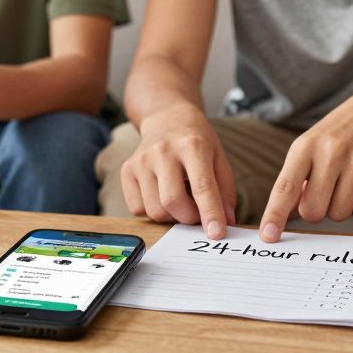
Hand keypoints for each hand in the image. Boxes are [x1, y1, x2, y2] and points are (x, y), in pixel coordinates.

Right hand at [121, 104, 236, 239]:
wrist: (166, 118)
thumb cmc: (196, 140)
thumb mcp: (219, 157)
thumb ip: (225, 190)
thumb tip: (226, 221)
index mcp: (192, 145)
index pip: (202, 186)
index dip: (210, 213)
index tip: (216, 234)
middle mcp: (163, 151)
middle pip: (173, 202)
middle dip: (189, 218)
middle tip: (198, 213)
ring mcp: (141, 160)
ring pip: (154, 210)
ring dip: (171, 216)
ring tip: (180, 200)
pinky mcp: (126, 169)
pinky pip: (137, 209)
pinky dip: (152, 211)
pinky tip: (161, 194)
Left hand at [258, 91, 352, 242]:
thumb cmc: (334, 136)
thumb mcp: (307, 148)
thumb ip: (294, 181)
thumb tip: (283, 215)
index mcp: (305, 147)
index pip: (285, 187)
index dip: (275, 214)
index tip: (268, 236)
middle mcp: (331, 152)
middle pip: (314, 211)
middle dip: (315, 210)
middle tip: (323, 191)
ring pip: (339, 214)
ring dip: (339, 207)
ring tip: (344, 182)